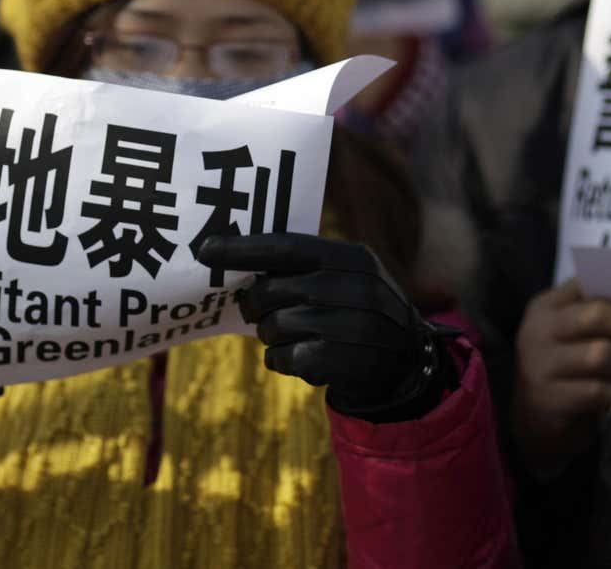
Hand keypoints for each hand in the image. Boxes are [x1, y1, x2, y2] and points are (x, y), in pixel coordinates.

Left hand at [197, 233, 450, 420]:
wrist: (406, 362)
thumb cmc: (357, 313)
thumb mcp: (346, 278)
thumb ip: (302, 269)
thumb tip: (235, 266)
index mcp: (351, 257)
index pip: (286, 247)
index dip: (242, 249)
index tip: (204, 249)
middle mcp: (354, 286)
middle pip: (271, 291)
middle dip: (256, 306)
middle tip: (261, 313)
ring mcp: (352, 324)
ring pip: (275, 327)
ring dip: (273, 338)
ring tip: (295, 338)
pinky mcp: (346, 361)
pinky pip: (286, 358)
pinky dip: (283, 361)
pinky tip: (302, 359)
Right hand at [511, 279, 610, 479]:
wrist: (533, 424)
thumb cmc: (566, 371)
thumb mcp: (570, 336)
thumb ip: (594, 314)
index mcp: (544, 307)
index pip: (586, 283)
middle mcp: (535, 331)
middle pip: (595, 315)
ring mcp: (537, 366)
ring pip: (599, 354)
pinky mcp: (546, 399)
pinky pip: (595, 391)